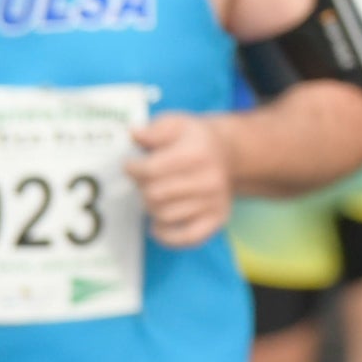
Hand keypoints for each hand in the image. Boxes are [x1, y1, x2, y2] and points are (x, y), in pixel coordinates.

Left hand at [128, 115, 237, 248]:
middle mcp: (209, 179)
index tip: (132, 165)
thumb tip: (135, 135)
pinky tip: (159, 224)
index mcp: (197, 153)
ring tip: (157, 195)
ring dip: (152, 207)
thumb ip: (154, 129)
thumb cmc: (195, 139)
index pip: (150, 170)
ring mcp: (215, 201)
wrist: (229, 152)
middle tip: (145, 180)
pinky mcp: (217, 219)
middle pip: (154, 195)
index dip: (133, 168)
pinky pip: (186, 238)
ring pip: (164, 216)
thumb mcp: (177, 123)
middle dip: (142, 187)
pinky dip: (167, 235)